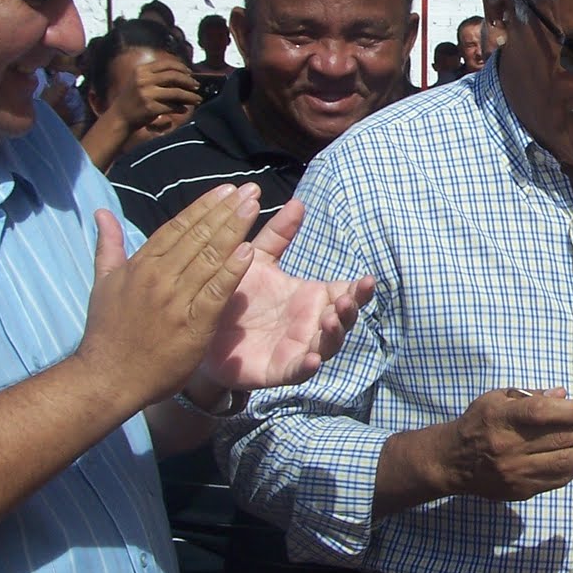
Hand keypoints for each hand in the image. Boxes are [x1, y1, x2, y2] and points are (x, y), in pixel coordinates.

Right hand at [77, 184, 259, 405]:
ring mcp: (174, 300)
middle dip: (226, 209)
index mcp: (140, 265)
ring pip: (208, 256)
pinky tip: (250, 251)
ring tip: (254, 206)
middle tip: (250, 190)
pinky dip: (231, 270)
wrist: (106, 378)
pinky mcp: (191, 324)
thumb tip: (102, 212)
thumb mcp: (103, 283)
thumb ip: (108, 246)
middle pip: (198, 235)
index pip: (178, 227)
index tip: (226, 189)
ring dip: (234, 229)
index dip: (204, 206)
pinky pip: (215, 292)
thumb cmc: (106, 332)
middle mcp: (158, 276)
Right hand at [111, 52, 199, 131]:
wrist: (120, 116)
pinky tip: (185, 109)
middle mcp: (143, 80)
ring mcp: (147, 94)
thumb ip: (156, 75)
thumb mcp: (139, 80)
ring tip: (198, 99)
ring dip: (190, 96)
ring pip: (176, 92)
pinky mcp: (151, 108)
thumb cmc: (133, 98)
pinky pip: (172, 106)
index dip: (182, 67)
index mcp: (141, 70)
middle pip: (174, 76)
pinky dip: (181, 108)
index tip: (190, 73)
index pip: (167, 64)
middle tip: (197, 86)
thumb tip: (183, 73)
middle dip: (188, 81)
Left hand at [198, 199, 374, 390]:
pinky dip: (308, 366)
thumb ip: (278, 235)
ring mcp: (298, 348)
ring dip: (335, 335)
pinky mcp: (279, 370)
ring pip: (328, 345)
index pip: (345, 292)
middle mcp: (310, 323)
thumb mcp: (257, 260)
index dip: (360, 290)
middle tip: (348, 300)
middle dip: (351, 311)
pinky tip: (313, 359)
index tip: (369, 280)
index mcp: (310, 297)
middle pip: (344, 320)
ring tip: (332, 320)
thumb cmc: (237, 294)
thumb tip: (297, 202)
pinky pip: (298, 371)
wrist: (202, 330)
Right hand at [428, 388, 572, 501]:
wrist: (453, 462)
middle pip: (558, 439)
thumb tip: (563, 395)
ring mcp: (515, 472)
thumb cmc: (479, 423)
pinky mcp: (520, 490)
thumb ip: (531, 396)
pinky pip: (556, 480)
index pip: (540, 413)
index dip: (569, 411)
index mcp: (501, 418)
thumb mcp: (497, 399)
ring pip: (562, 463)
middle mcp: (508, 446)